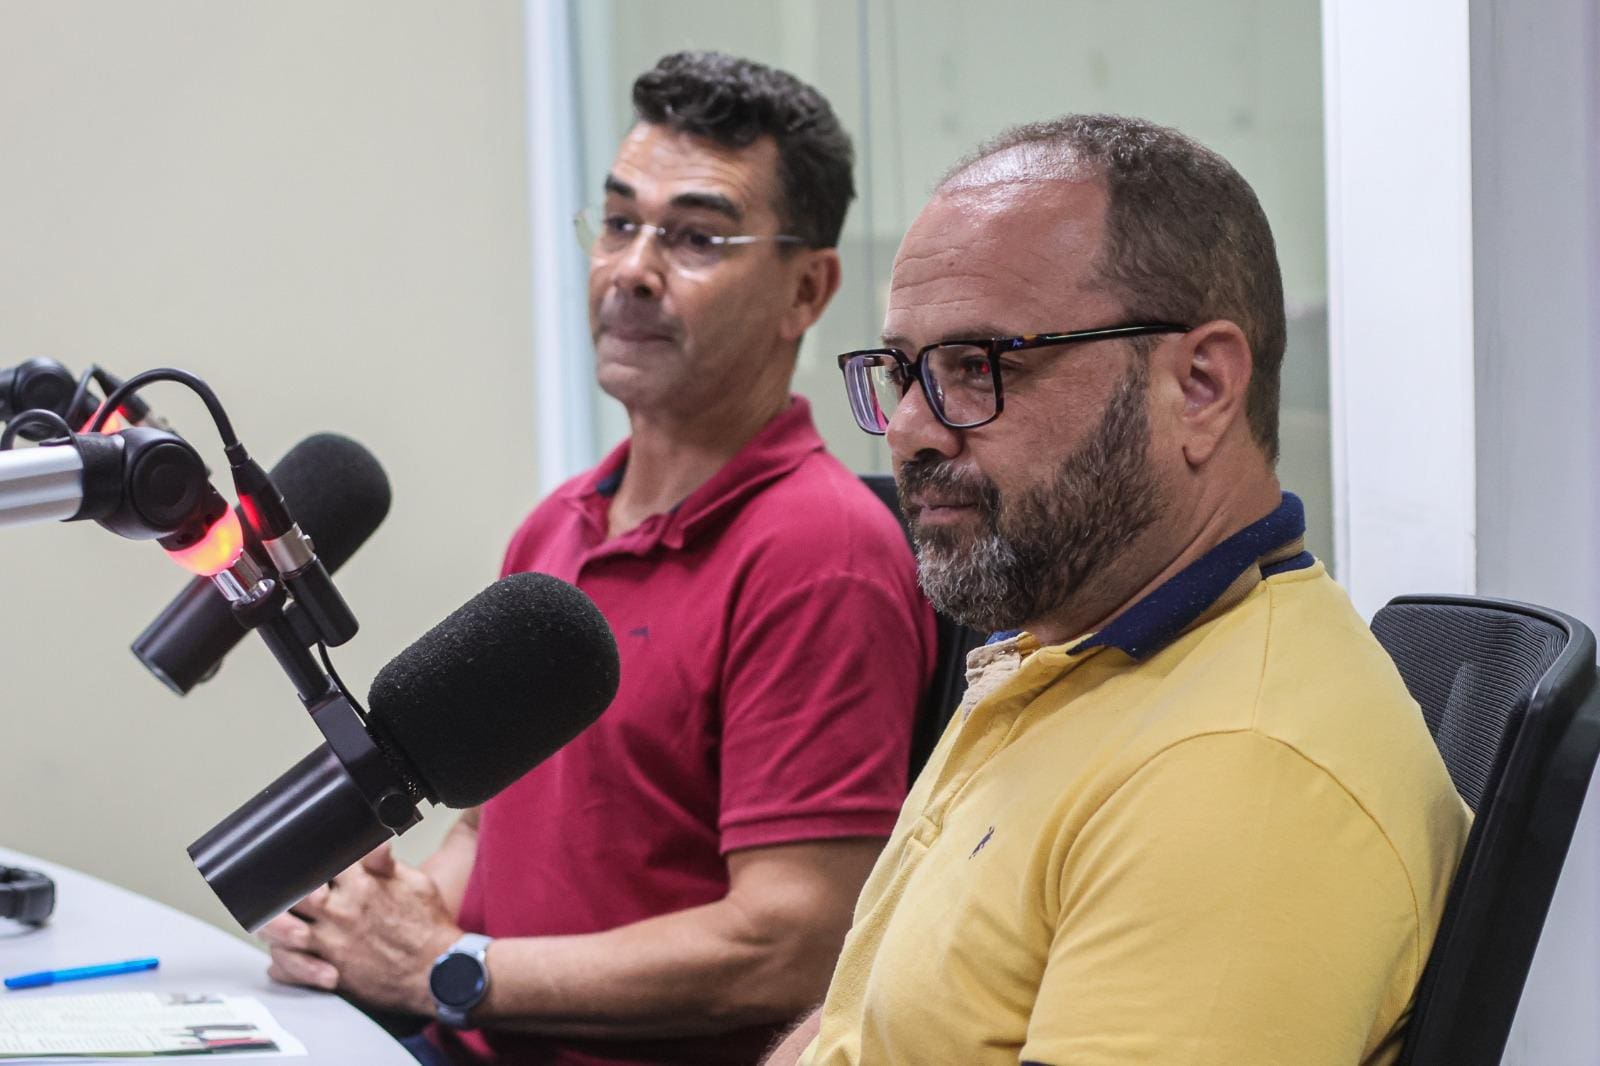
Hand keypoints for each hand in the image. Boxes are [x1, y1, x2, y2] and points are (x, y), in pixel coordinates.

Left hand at [259, 844, 462, 1015]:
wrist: (439, 971)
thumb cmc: (429, 927)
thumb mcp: (415, 882)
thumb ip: (385, 862)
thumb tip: (373, 840)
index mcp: (362, 886)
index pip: (322, 862)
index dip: (309, 858)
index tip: (306, 859)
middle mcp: (342, 913)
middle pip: (292, 895)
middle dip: (281, 890)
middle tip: (277, 889)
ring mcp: (333, 944)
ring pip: (283, 932)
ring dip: (272, 926)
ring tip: (273, 921)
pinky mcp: (332, 972)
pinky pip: (292, 968)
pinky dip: (282, 963)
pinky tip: (282, 956)